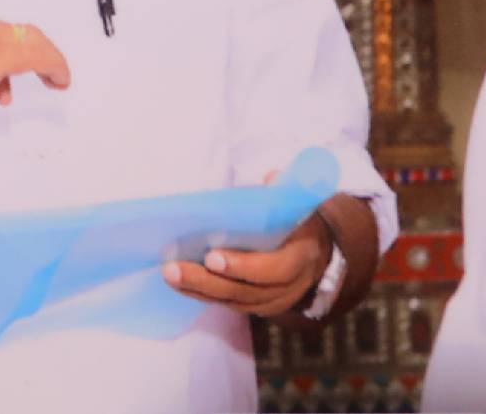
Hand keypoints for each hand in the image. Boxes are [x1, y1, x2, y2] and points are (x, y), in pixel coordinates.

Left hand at [162, 210, 331, 317]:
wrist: (316, 250)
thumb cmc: (298, 221)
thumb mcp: (298, 205)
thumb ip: (284, 194)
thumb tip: (271, 179)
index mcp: (302, 256)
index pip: (274, 269)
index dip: (242, 265)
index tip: (211, 256)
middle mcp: (290, 286)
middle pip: (245, 290)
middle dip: (207, 280)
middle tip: (174, 268)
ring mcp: (274, 301)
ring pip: (233, 300)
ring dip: (197, 288)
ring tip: (169, 273)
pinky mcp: (258, 307)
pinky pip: (228, 304)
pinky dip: (202, 294)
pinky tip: (179, 283)